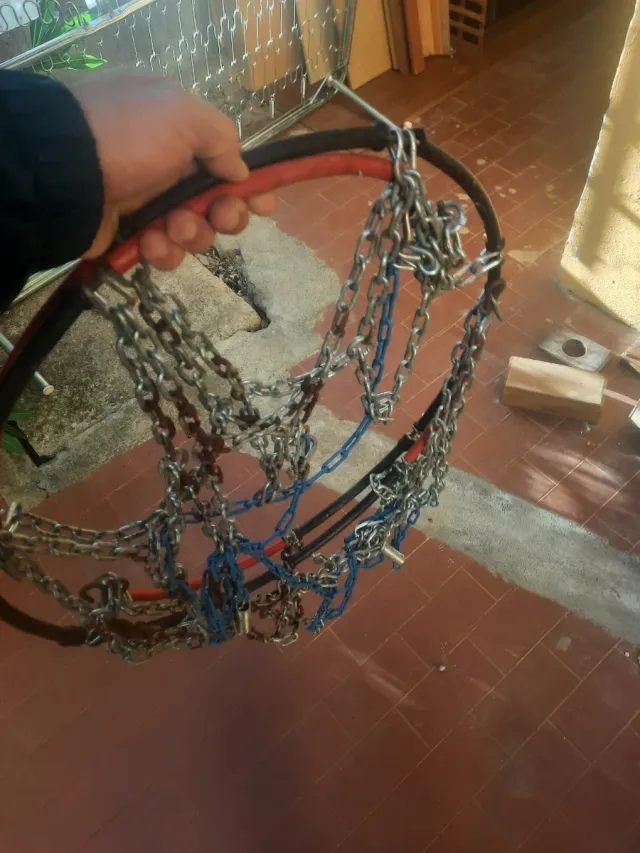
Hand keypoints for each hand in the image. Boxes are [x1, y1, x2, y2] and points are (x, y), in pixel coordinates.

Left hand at [72, 73, 274, 267]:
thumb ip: (222, 138)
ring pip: (194, 232)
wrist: (63, 173)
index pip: (226, 161)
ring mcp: (148, 203)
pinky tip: (151, 242)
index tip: (265, 205)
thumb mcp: (183, 116)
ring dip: (192, 234)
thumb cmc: (128, 136)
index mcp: (179, 132)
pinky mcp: (132, 235)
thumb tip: (239, 170)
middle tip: (220, 218)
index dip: (250, 186)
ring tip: (172, 227)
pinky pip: (164, 251)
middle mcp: (167, 167)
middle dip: (226, 215)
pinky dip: (163, 251)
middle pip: (217, 203)